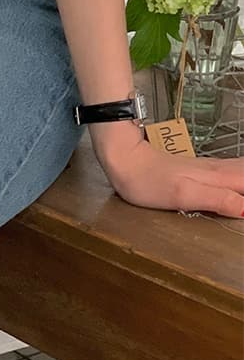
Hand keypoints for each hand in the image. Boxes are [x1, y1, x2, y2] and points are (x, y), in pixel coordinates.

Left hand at [95, 124, 243, 219]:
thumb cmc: (150, 183)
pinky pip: (234, 172)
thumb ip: (216, 198)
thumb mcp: (183, 195)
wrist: (126, 160)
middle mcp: (217, 170)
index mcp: (217, 178)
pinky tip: (242, 179)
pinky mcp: (201, 171)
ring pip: (243, 171)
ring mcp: (209, 169)